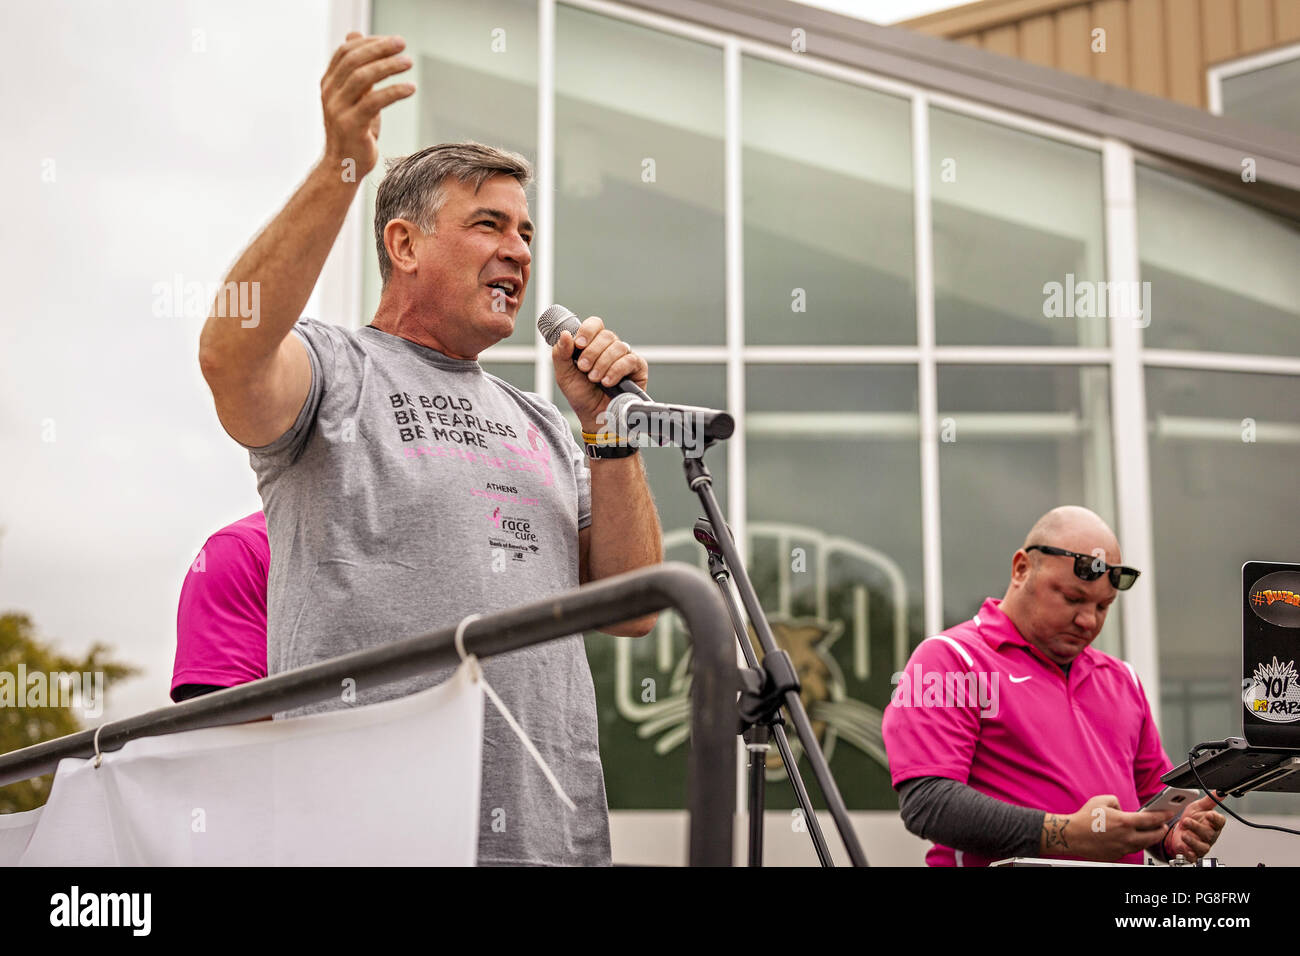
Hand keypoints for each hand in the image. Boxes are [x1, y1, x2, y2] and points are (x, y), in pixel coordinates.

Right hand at [320, 32, 415, 178]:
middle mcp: (329, 93)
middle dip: (380, 48)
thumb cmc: (354, 130)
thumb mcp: (354, 97)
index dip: (368, 42)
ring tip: (408, 62)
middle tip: (402, 44)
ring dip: (388, 66)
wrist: (343, 166)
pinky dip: (394, 91)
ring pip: (362, 77)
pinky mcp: (352, 125)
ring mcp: (338, 109)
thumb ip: (356, 70)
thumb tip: (355, 35)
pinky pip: (374, 101)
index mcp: (328, 84)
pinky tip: (410, 88)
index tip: (391, 41)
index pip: (345, 52)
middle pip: (354, 60)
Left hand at [551, 316, 648, 432]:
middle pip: (606, 335)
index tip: (579, 344)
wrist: (595, 418)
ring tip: (595, 379)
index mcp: (592, 345)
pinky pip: (630, 360)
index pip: (595, 324)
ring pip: (618, 347)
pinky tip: (608, 382)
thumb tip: (565, 334)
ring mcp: (625, 357)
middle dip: (592, 352)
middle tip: (584, 368)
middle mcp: (610, 348)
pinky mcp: (638, 368)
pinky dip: (616, 370)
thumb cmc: (581, 396)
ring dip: (603, 363)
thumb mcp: (564, 375)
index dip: (588, 330)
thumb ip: (561, 354)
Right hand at [1041, 794, 1175, 860]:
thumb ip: (1117, 801)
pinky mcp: (1117, 855)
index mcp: (1125, 822)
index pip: (1152, 819)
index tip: (1169, 813)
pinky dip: (1135, 843)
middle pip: (1153, 836)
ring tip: (1150, 832)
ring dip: (1149, 838)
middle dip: (1161, 829)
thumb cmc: (1084, 818)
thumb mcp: (1102, 801)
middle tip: (1163, 825)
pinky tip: (1133, 838)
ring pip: (1144, 844)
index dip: (1163, 815)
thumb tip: (1122, 807)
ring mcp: (1123, 848)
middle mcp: (1127, 837)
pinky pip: (1131, 849)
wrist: (1072, 835)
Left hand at [1162, 793, 1226, 862]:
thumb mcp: (1198, 807)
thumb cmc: (1191, 819)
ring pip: (1202, 847)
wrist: (1179, 831)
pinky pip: (1193, 856)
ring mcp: (1202, 845)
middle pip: (1209, 834)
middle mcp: (1210, 836)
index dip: (1216, 819)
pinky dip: (1188, 853)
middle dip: (1197, 827)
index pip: (1220, 822)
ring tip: (1184, 835)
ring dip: (1192, 841)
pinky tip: (1183, 847)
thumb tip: (1219, 791)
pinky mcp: (1193, 853)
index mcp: (1213, 824)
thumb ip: (1209, 800)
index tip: (1209, 814)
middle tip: (1187, 821)